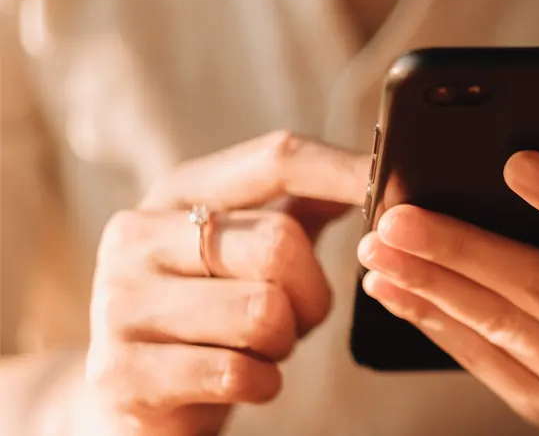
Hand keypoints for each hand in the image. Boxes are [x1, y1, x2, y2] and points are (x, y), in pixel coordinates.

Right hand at [82, 132, 368, 435]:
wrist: (132, 402)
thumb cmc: (210, 316)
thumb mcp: (244, 248)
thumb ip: (302, 204)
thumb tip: (377, 168)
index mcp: (178, 192)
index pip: (277, 158)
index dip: (346, 171)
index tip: (397, 190)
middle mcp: (137, 235)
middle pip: (281, 242)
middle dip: (312, 294)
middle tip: (295, 318)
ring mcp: (120, 303)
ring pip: (264, 311)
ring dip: (284, 342)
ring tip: (258, 347)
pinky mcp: (121, 373)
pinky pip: (237, 373)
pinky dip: (262, 383)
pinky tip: (241, 379)